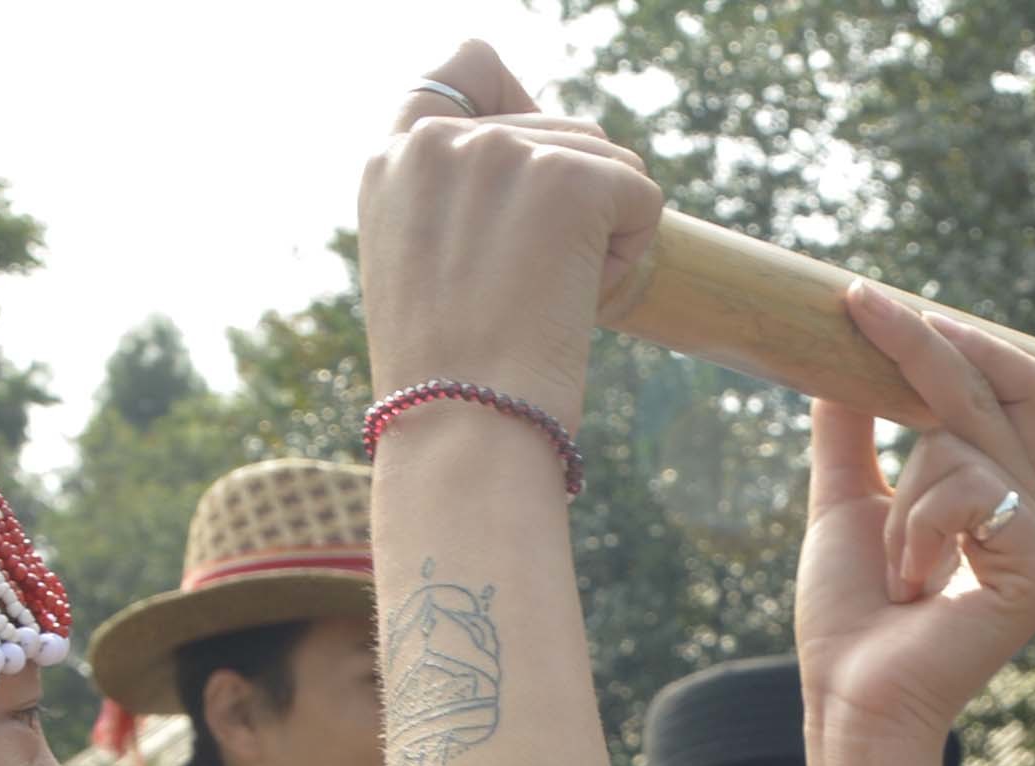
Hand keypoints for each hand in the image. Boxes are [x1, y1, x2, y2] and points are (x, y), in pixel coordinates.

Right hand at [357, 45, 661, 426]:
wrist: (463, 428)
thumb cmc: (451, 379)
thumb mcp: (424, 267)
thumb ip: (461, 199)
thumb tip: (549, 159)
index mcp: (393, 160)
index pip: (464, 68)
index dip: (519, 100)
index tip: (535, 169)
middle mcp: (438, 140)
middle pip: (561, 128)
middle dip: (571, 203)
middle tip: (527, 290)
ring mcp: (501, 150)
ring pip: (606, 160)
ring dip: (601, 232)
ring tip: (547, 301)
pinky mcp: (566, 179)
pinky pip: (641, 194)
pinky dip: (633, 255)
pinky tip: (581, 304)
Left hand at [797, 290, 1034, 752]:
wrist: (852, 699)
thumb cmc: (849, 619)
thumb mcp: (845, 499)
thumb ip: (851, 427)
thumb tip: (836, 347)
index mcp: (1002, 495)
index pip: (1000, 387)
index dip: (948, 340)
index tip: (867, 302)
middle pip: (999, 387)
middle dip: (923, 347)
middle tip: (860, 305)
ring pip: (965, 444)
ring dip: (902, 497)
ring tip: (896, 570)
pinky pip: (969, 492)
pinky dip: (919, 528)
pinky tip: (914, 586)